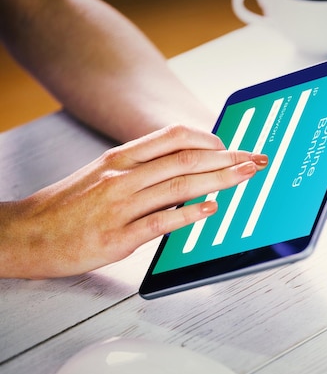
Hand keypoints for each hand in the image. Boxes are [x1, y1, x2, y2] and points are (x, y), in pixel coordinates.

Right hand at [0, 125, 267, 278]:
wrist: (24, 235)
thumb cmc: (66, 207)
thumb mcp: (101, 175)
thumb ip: (141, 169)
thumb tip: (183, 170)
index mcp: (120, 158)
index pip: (174, 137)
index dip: (210, 139)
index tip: (232, 146)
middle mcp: (122, 175)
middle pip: (186, 158)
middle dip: (227, 158)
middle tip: (255, 160)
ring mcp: (120, 205)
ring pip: (180, 185)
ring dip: (219, 179)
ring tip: (245, 176)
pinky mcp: (118, 237)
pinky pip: (162, 221)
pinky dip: (190, 214)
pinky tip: (211, 210)